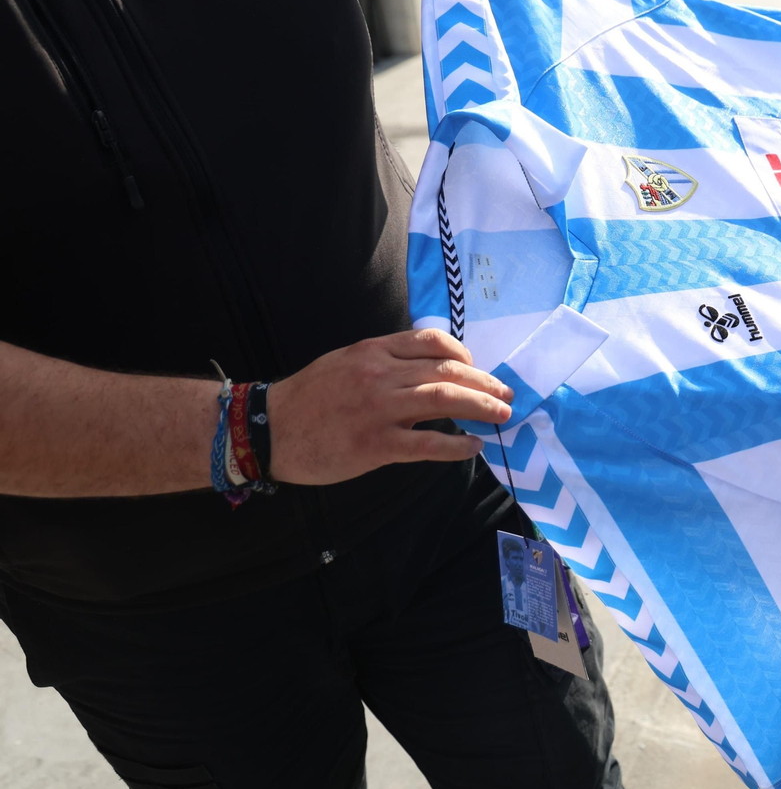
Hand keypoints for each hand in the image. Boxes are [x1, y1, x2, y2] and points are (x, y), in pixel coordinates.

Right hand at [269, 329, 512, 484]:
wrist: (267, 429)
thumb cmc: (308, 397)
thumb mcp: (345, 362)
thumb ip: (384, 361)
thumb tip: (427, 366)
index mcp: (373, 351)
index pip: (431, 342)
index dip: (464, 353)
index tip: (477, 368)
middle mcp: (380, 375)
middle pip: (447, 371)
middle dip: (484, 383)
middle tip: (506, 394)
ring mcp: (379, 410)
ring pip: (443, 400)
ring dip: (480, 407)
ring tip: (502, 415)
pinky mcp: (375, 445)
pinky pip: (427, 445)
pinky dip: (456, 446)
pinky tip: (473, 446)